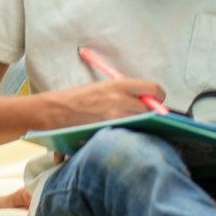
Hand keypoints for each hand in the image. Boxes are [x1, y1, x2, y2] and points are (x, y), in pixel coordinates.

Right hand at [50, 78, 166, 125]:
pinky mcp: (113, 130)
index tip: (154, 99)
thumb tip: (146, 97)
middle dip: (149, 111)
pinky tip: (120, 128)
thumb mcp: (104, 86)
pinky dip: (129, 130)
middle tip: (140, 111)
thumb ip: (125, 91)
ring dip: (139, 121)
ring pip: (142, 121)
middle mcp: (121, 100)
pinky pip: (130, 131)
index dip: (157, 95)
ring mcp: (117, 117)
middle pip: (151, 109)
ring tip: (127, 120)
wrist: (59, 110)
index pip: (153, 89)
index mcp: (119, 85)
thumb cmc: (79, 97)